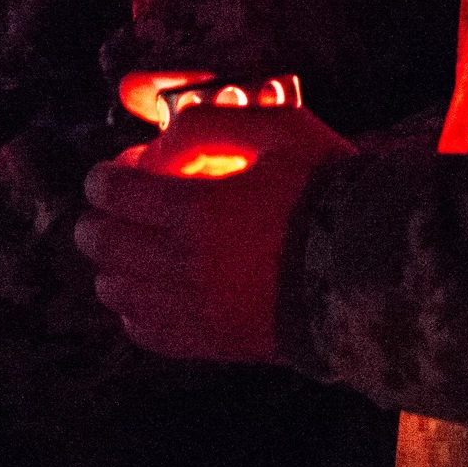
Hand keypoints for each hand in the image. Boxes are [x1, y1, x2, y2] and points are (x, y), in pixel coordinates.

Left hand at [76, 105, 346, 362]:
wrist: (371, 266)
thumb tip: (161, 141)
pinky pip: (146, 331)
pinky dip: (133, 309)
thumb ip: (211, 124)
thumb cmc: (327, 191)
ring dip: (111, 265)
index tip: (110, 173)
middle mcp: (186, 264)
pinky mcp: (212, 342)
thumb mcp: (279, 130)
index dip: (104, 178)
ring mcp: (196, 309)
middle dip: (96, 221)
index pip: (117, 193)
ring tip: (124, 251)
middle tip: (104, 211)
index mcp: (198, 209)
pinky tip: (147, 292)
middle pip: (107, 243)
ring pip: (118, 291)